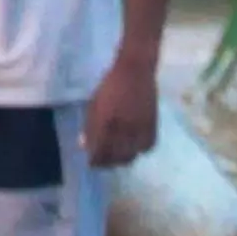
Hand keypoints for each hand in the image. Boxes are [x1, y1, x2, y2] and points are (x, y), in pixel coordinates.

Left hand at [81, 56, 158, 171]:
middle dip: (108, 163)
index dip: (95, 161)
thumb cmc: (110, 86)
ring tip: (118, 156)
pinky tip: (134, 146)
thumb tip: (84, 146)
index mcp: (105, 122)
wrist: (135, 71)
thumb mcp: (94, 105)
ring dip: (123, 159)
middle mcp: (122, 129)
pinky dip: (140, 150)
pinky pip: (147, 147)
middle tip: (104, 162)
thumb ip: (89, 127)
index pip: (99, 152)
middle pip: (116, 157)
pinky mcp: (152, 126)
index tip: (92, 163)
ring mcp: (139, 128)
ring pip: (132, 155)